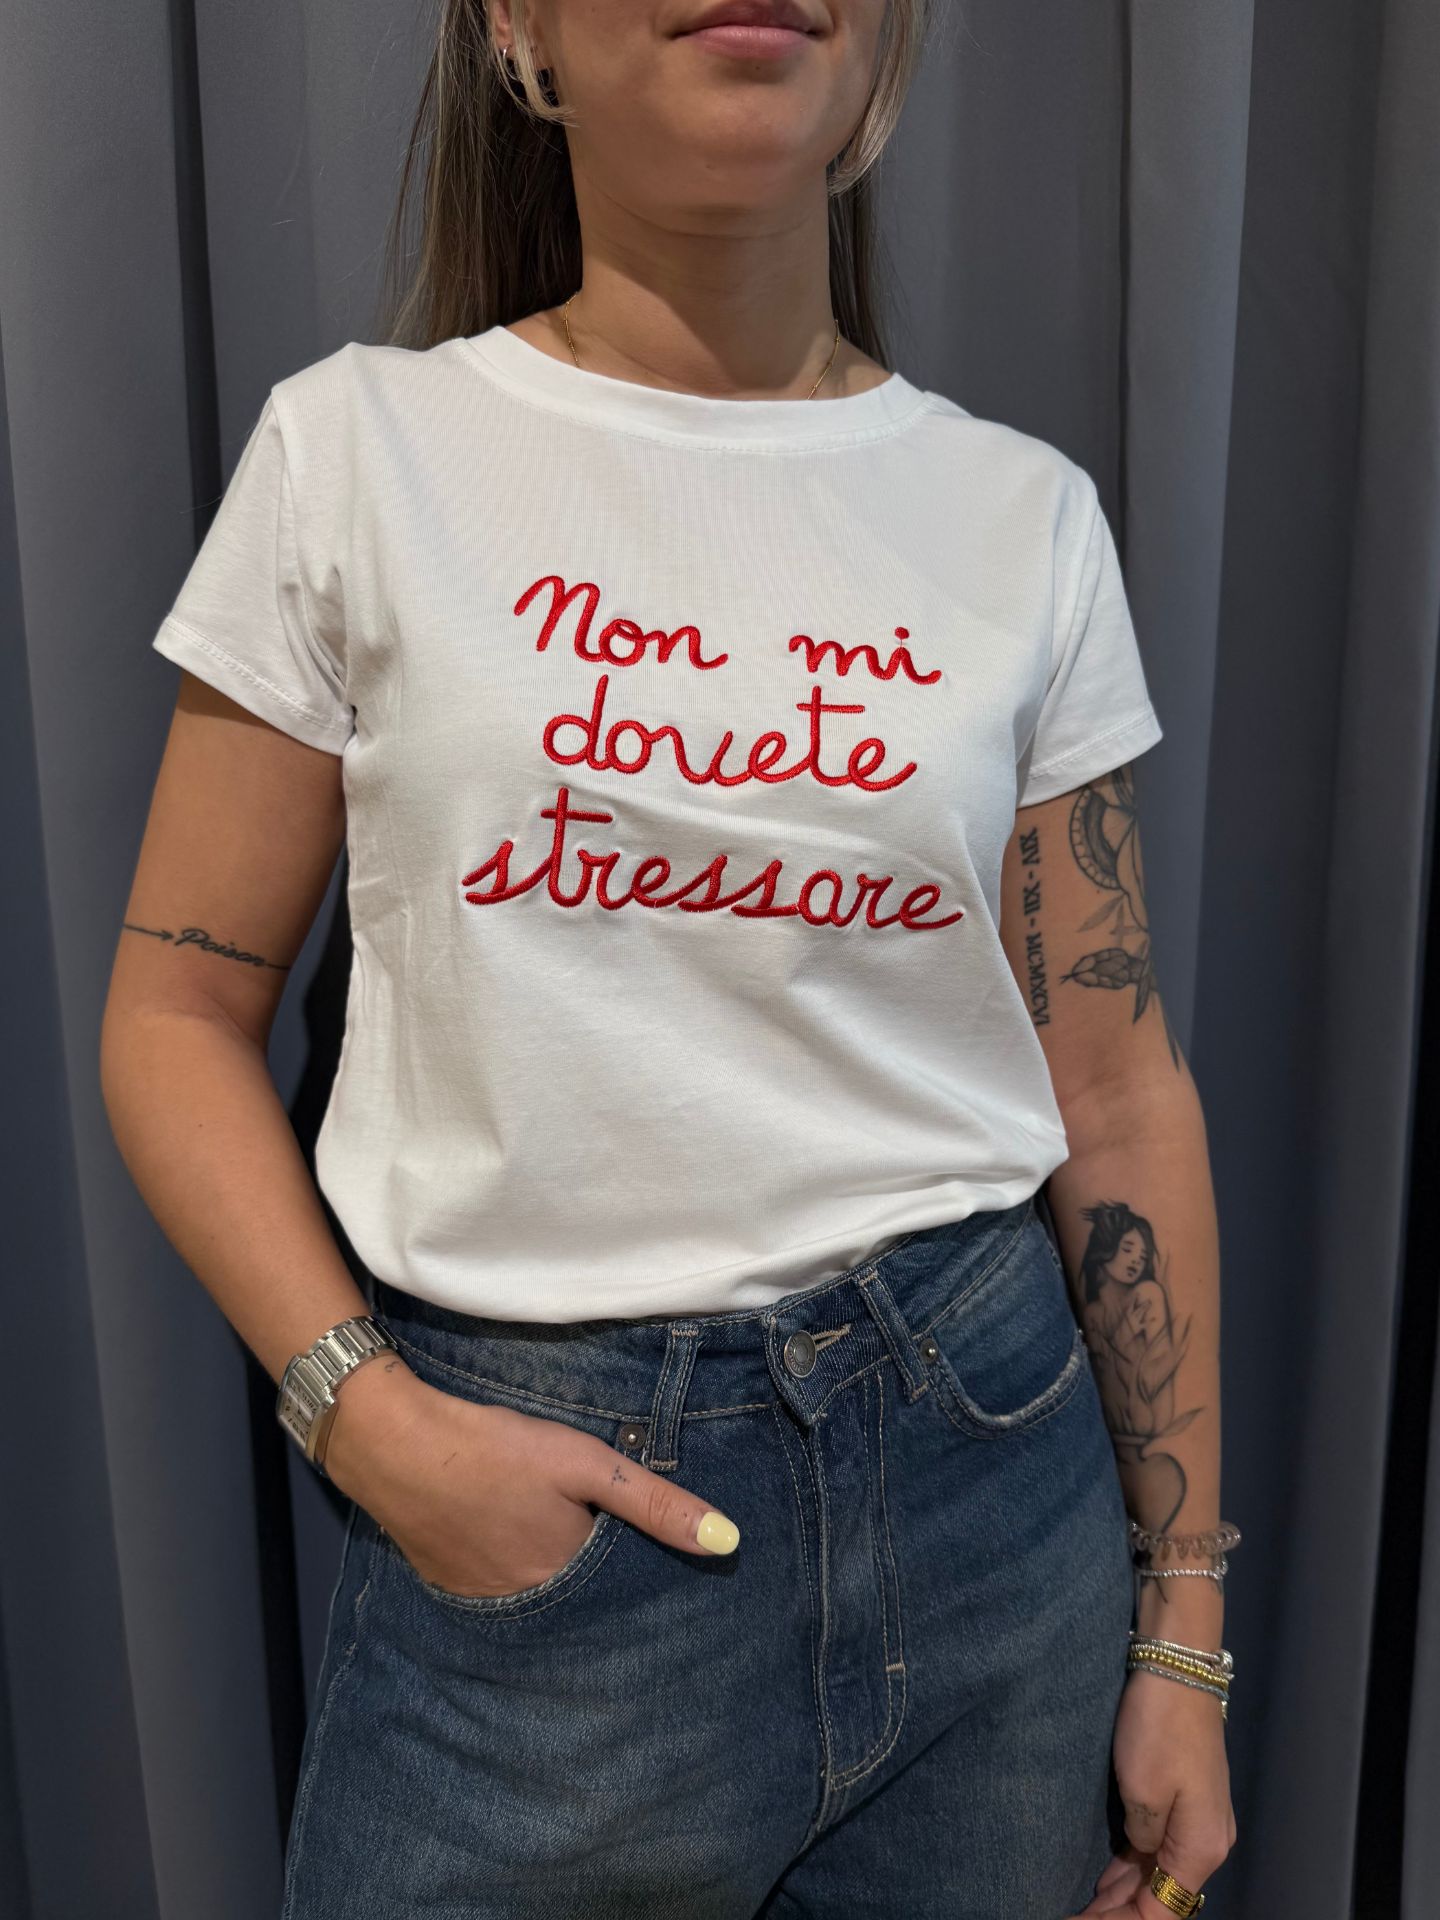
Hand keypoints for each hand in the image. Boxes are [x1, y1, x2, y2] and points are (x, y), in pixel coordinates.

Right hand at [322, 1354, 739, 1596]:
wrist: (393, 1445)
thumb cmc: (496, 1450)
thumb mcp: (585, 1464)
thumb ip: (656, 1505)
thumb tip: (727, 1542)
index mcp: (568, 1585)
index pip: (624, 1590)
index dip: (641, 1566)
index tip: (654, 1549)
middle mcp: (528, 1609)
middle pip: (582, 1598)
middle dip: (601, 1576)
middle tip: (607, 1537)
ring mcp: (482, 1602)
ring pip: (541, 1595)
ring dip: (557, 1575)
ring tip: (563, 1535)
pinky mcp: (449, 1586)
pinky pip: (501, 1590)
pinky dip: (515, 1568)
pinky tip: (513, 1535)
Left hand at [1068, 1667, 1236, 1916]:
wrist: (1178, 1667)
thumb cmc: (1159, 1730)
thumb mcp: (1142, 1792)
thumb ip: (1141, 1840)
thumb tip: (1141, 1853)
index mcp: (1202, 1849)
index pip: (1163, 1911)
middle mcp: (1208, 1841)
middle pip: (1164, 1896)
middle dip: (1121, 1911)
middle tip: (1076, 1914)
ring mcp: (1199, 1818)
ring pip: (1160, 1872)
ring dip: (1126, 1891)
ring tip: (1087, 1904)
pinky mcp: (1185, 1797)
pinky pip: (1159, 1846)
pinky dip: (1133, 1864)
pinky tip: (1110, 1875)